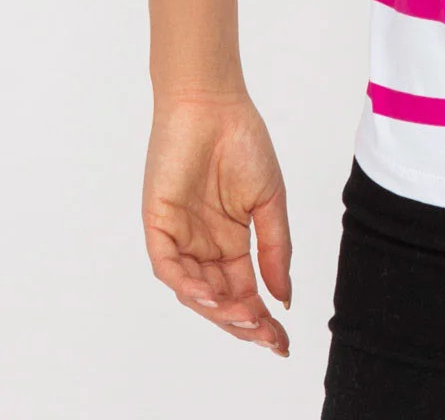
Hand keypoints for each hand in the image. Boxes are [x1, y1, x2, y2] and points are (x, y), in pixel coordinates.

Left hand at [142, 91, 291, 356]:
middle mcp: (204, 247)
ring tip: (244, 317)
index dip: (261, 319)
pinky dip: (186, 284)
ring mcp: (180, 238)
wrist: (214, 104)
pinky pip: (168, 266)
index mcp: (231, 241)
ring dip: (217, 308)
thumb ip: (275, 249)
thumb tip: (284, 298)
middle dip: (241, 322)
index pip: (245, 290)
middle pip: (219, 299)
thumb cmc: (244, 143)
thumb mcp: (269, 201)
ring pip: (193, 290)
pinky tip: (209, 294)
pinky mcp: (159, 225)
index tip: (281, 341)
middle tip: (265, 338)